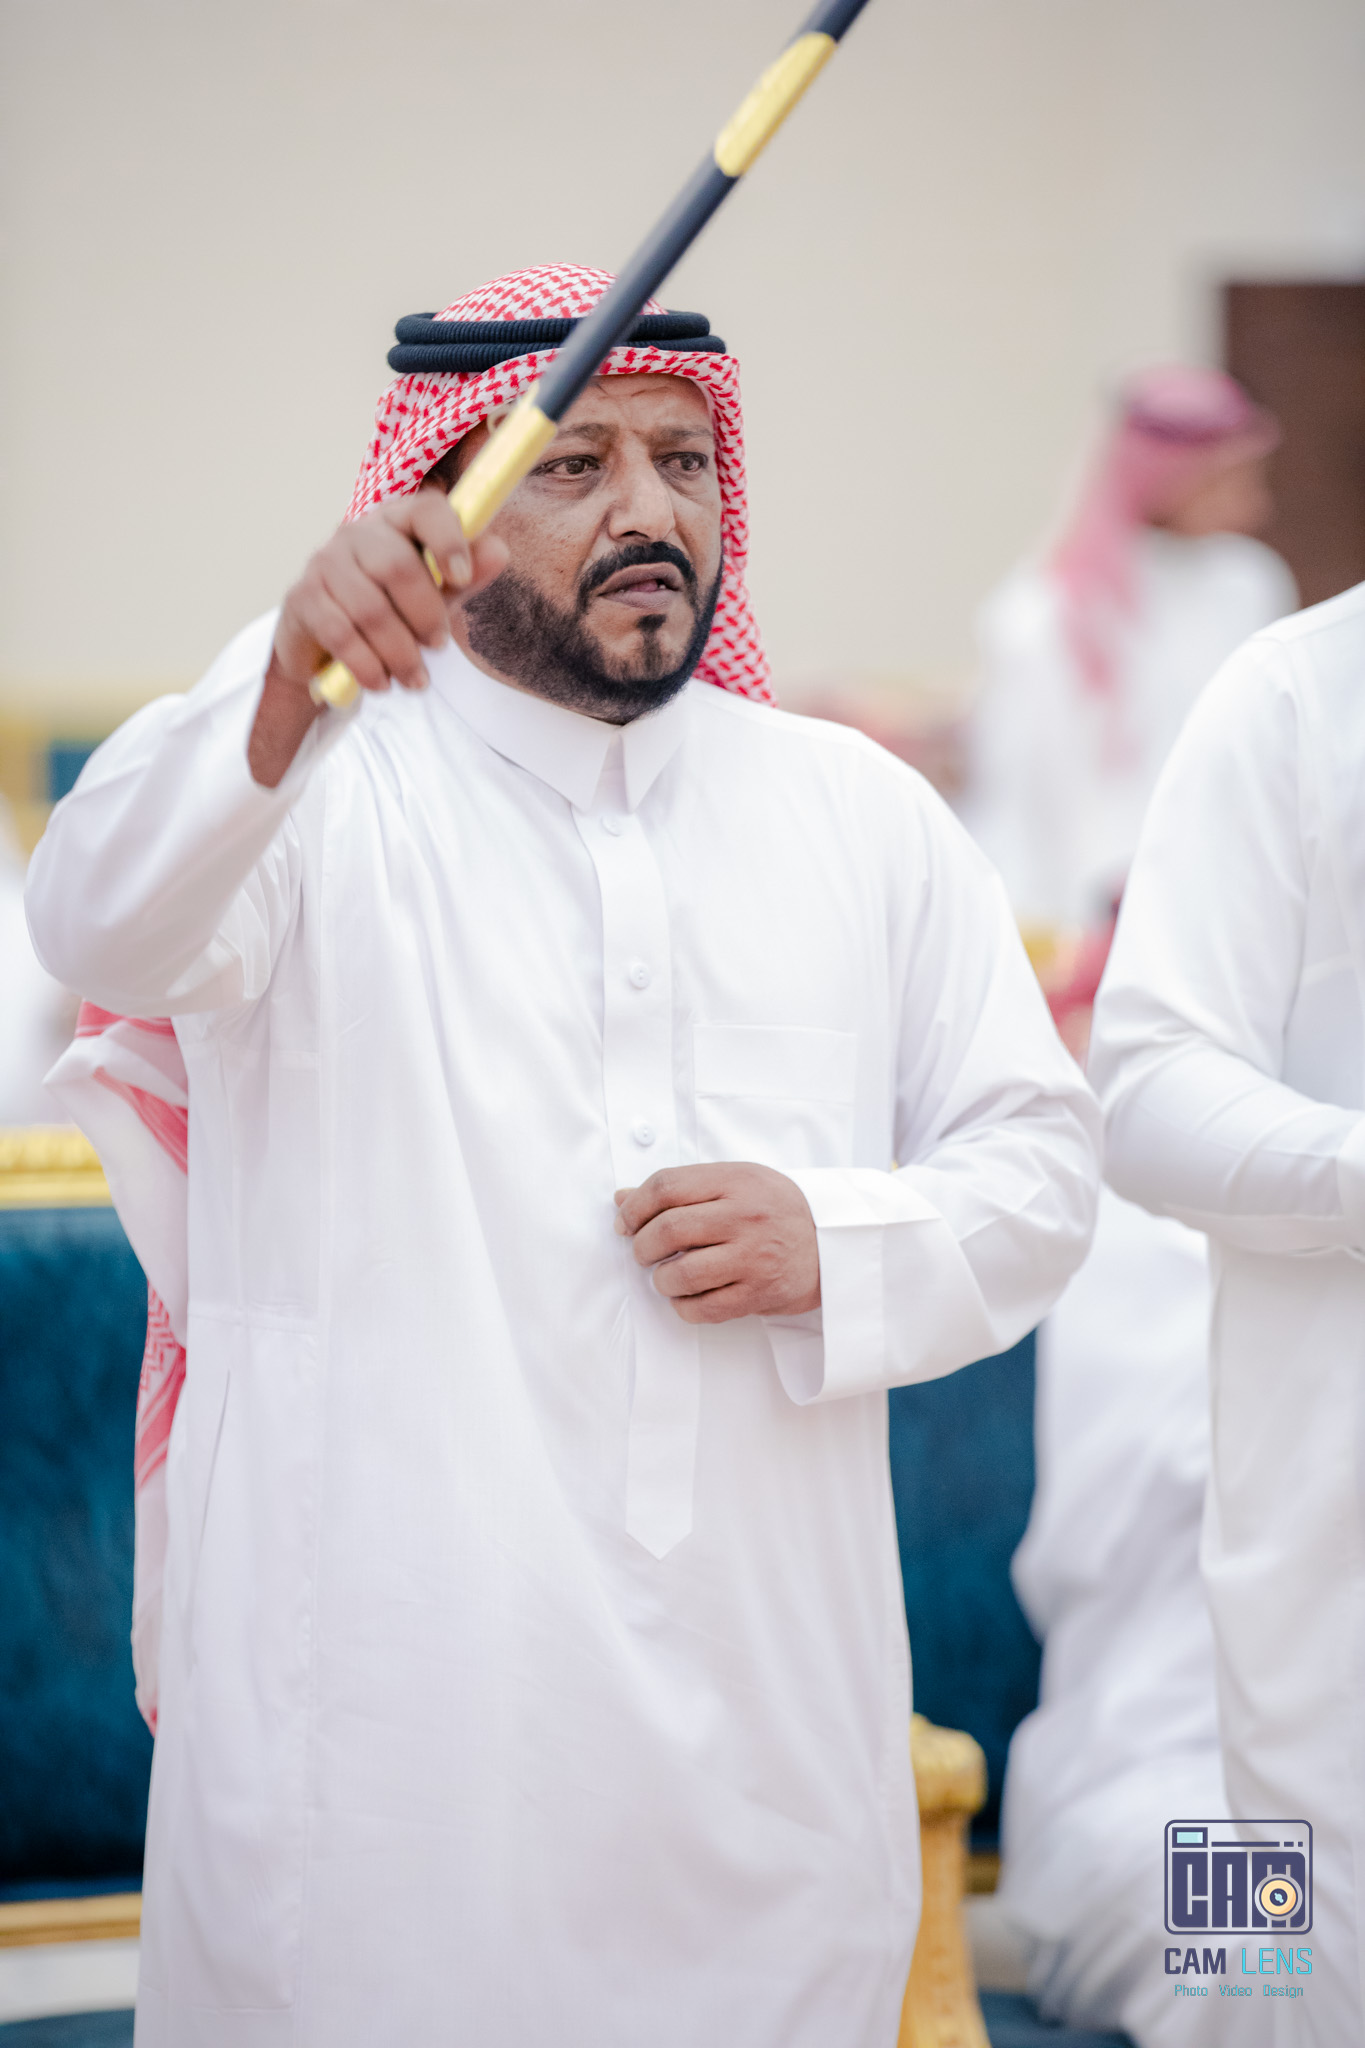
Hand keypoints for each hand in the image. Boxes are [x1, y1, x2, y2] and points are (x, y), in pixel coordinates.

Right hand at [248, 488, 508, 786]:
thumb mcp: (434, 594)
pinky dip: (366, 664)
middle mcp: (356, 532)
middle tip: (438, 646)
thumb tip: (498, 551)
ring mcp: (324, 562)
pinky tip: (381, 683)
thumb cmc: (389, 610)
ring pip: (369, 607)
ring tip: (416, 679)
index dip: (448, 540)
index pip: (425, 509)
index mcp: (396, 521)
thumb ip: (463, 576)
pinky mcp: (302, 598)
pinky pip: (340, 633)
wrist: (325, 645)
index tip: (462, 578)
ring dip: (399, 651)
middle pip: (396, 566)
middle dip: (425, 615)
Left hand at [615, 1163, 819, 1324]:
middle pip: (668, 1230)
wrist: (833, 1242)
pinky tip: (687, 1296)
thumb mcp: (736, 1181)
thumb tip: (622, 1199)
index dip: (634, 1206)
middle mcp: (745, 1216)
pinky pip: (704, 1308)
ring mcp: (754, 1257)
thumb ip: (682, 1188)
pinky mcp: (760, 1293)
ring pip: (681, 1273)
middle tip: (644, 1252)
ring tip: (667, 1276)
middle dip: (642, 1246)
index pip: (666, 1186)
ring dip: (661, 1280)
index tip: (625, 1221)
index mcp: (736, 1181)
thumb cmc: (776, 1209)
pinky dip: (684, 1306)